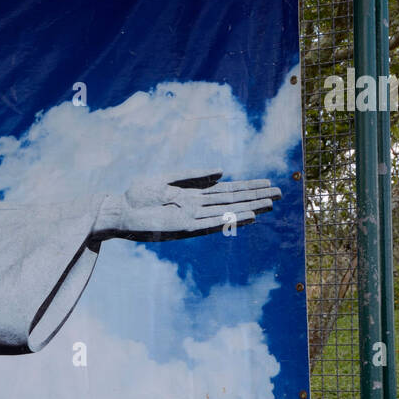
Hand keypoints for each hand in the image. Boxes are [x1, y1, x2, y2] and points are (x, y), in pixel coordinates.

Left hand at [95, 171, 281, 241]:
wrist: (119, 210)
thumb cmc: (139, 194)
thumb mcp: (167, 179)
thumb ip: (195, 175)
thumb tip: (224, 171)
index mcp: (193, 194)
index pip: (227, 190)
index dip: (248, 187)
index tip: (268, 184)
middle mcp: (197, 206)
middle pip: (232, 200)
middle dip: (255, 197)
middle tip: (279, 194)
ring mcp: (191, 217)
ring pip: (225, 212)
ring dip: (247, 208)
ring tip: (268, 205)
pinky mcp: (183, 227)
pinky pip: (210, 223)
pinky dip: (227, 219)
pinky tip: (243, 215)